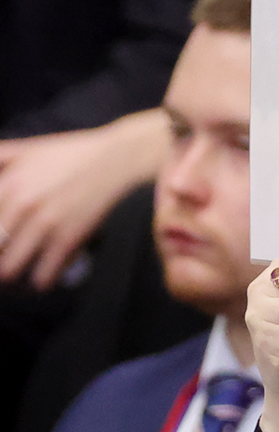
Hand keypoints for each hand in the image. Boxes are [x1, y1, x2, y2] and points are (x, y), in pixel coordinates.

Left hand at [0, 110, 169, 289]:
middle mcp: (21, 206)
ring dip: (10, 277)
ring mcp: (45, 225)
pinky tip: (41, 276)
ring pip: (10, 270)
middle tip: (4, 259)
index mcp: (6, 184)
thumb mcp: (25, 149)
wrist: (114, 160)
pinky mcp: (69, 239)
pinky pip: (44, 276)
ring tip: (16, 274)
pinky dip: (39, 282)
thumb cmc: (70, 154)